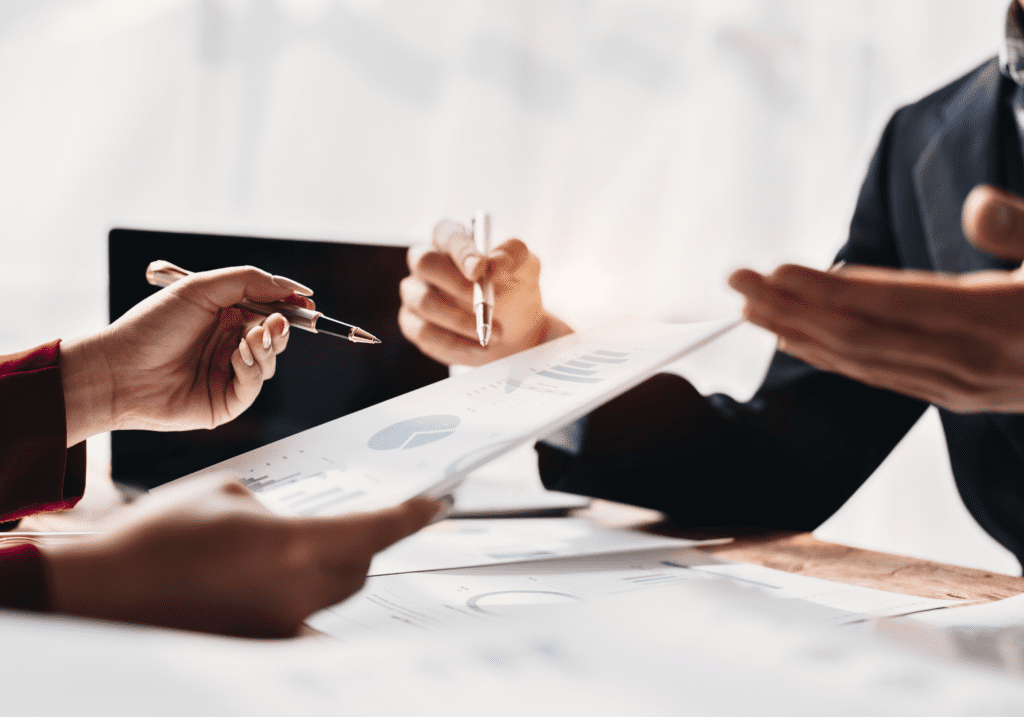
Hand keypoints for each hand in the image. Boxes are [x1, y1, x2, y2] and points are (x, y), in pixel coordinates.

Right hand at [42, 476, 441, 637]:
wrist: (101, 594)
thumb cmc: (157, 538)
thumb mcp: (226, 494)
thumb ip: (275, 507)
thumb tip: (292, 522)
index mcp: (294, 547)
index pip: (377, 530)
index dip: (414, 516)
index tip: (439, 502)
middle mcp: (297, 593)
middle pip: (363, 567)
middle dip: (375, 540)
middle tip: (382, 515)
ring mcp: (279, 627)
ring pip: (336, 594)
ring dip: (341, 568)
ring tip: (320, 542)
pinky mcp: (258, 644)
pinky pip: (304, 621)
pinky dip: (308, 599)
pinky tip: (286, 582)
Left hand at [61, 265, 315, 444]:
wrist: (119, 370)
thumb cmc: (151, 326)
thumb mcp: (201, 288)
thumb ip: (249, 281)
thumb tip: (291, 287)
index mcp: (223, 315)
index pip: (267, 308)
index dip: (288, 305)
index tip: (305, 302)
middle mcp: (228, 343)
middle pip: (275, 336)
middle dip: (282, 327)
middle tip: (278, 321)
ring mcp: (228, 373)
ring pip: (270, 361)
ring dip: (267, 347)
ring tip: (249, 338)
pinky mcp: (226, 401)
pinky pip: (255, 384)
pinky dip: (253, 367)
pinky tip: (238, 356)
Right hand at [399, 219, 572, 365]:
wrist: (517, 333)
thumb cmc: (516, 292)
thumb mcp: (526, 268)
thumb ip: (513, 256)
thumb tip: (494, 263)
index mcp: (453, 241)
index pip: (447, 234)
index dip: (461, 251)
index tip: (480, 270)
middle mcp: (428, 263)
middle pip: (423, 262)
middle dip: (454, 283)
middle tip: (483, 302)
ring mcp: (417, 294)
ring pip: (423, 302)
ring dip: (461, 320)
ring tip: (494, 332)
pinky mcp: (415, 325)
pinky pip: (424, 332)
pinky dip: (456, 342)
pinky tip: (480, 346)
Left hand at [728, 185, 1023, 413]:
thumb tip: (976, 205)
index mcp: (994, 319)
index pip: (892, 305)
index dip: (829, 291)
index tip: (775, 272)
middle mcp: (967, 360)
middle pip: (861, 335)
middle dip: (793, 308)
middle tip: (736, 281)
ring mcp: (958, 384)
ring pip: (863, 360)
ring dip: (800, 333)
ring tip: (748, 308)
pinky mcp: (955, 393)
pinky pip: (880, 376)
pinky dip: (833, 358)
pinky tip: (795, 341)